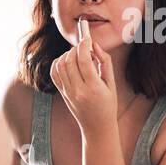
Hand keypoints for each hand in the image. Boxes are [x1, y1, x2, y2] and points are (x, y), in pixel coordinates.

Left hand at [50, 18, 115, 133]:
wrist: (96, 126)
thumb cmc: (108, 104)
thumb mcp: (111, 83)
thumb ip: (104, 62)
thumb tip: (94, 45)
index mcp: (93, 88)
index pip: (84, 61)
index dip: (84, 45)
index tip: (87, 38)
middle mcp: (77, 90)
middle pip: (70, 61)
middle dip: (76, 49)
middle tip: (85, 47)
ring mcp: (67, 92)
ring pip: (60, 65)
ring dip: (67, 55)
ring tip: (78, 55)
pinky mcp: (62, 93)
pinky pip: (54, 73)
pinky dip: (59, 63)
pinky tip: (68, 62)